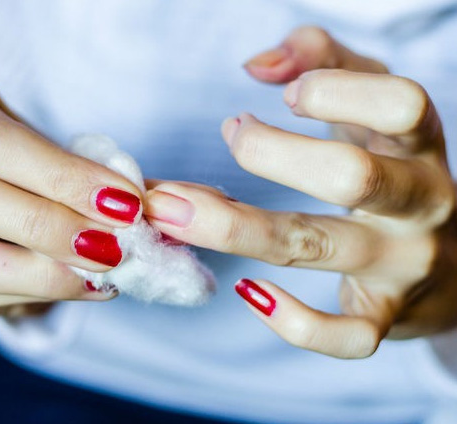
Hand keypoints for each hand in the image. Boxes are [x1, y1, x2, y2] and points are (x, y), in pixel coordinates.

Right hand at [0, 72, 141, 320]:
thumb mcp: (49, 142)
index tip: (123, 203)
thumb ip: (90, 172)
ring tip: (100, 276)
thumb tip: (150, 209)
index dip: (59, 175)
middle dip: (46, 226)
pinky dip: (23, 297)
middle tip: (112, 247)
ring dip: (37, 273)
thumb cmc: (22, 154)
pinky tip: (72, 288)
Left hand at [145, 27, 456, 357]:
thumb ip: (325, 61)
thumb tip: (259, 65)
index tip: (286, 94)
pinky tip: (247, 292)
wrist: (451, 266)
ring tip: (172, 209)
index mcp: (420, 145)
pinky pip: (346, 336)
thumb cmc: (392, 170)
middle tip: (229, 133)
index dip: (335, 90)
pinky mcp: (385, 316)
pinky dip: (294, 323)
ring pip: (318, 247)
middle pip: (350, 176)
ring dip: (233, 227)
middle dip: (269, 154)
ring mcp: (404, 265)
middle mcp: (422, 204)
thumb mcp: (373, 106)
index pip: (400, 104)